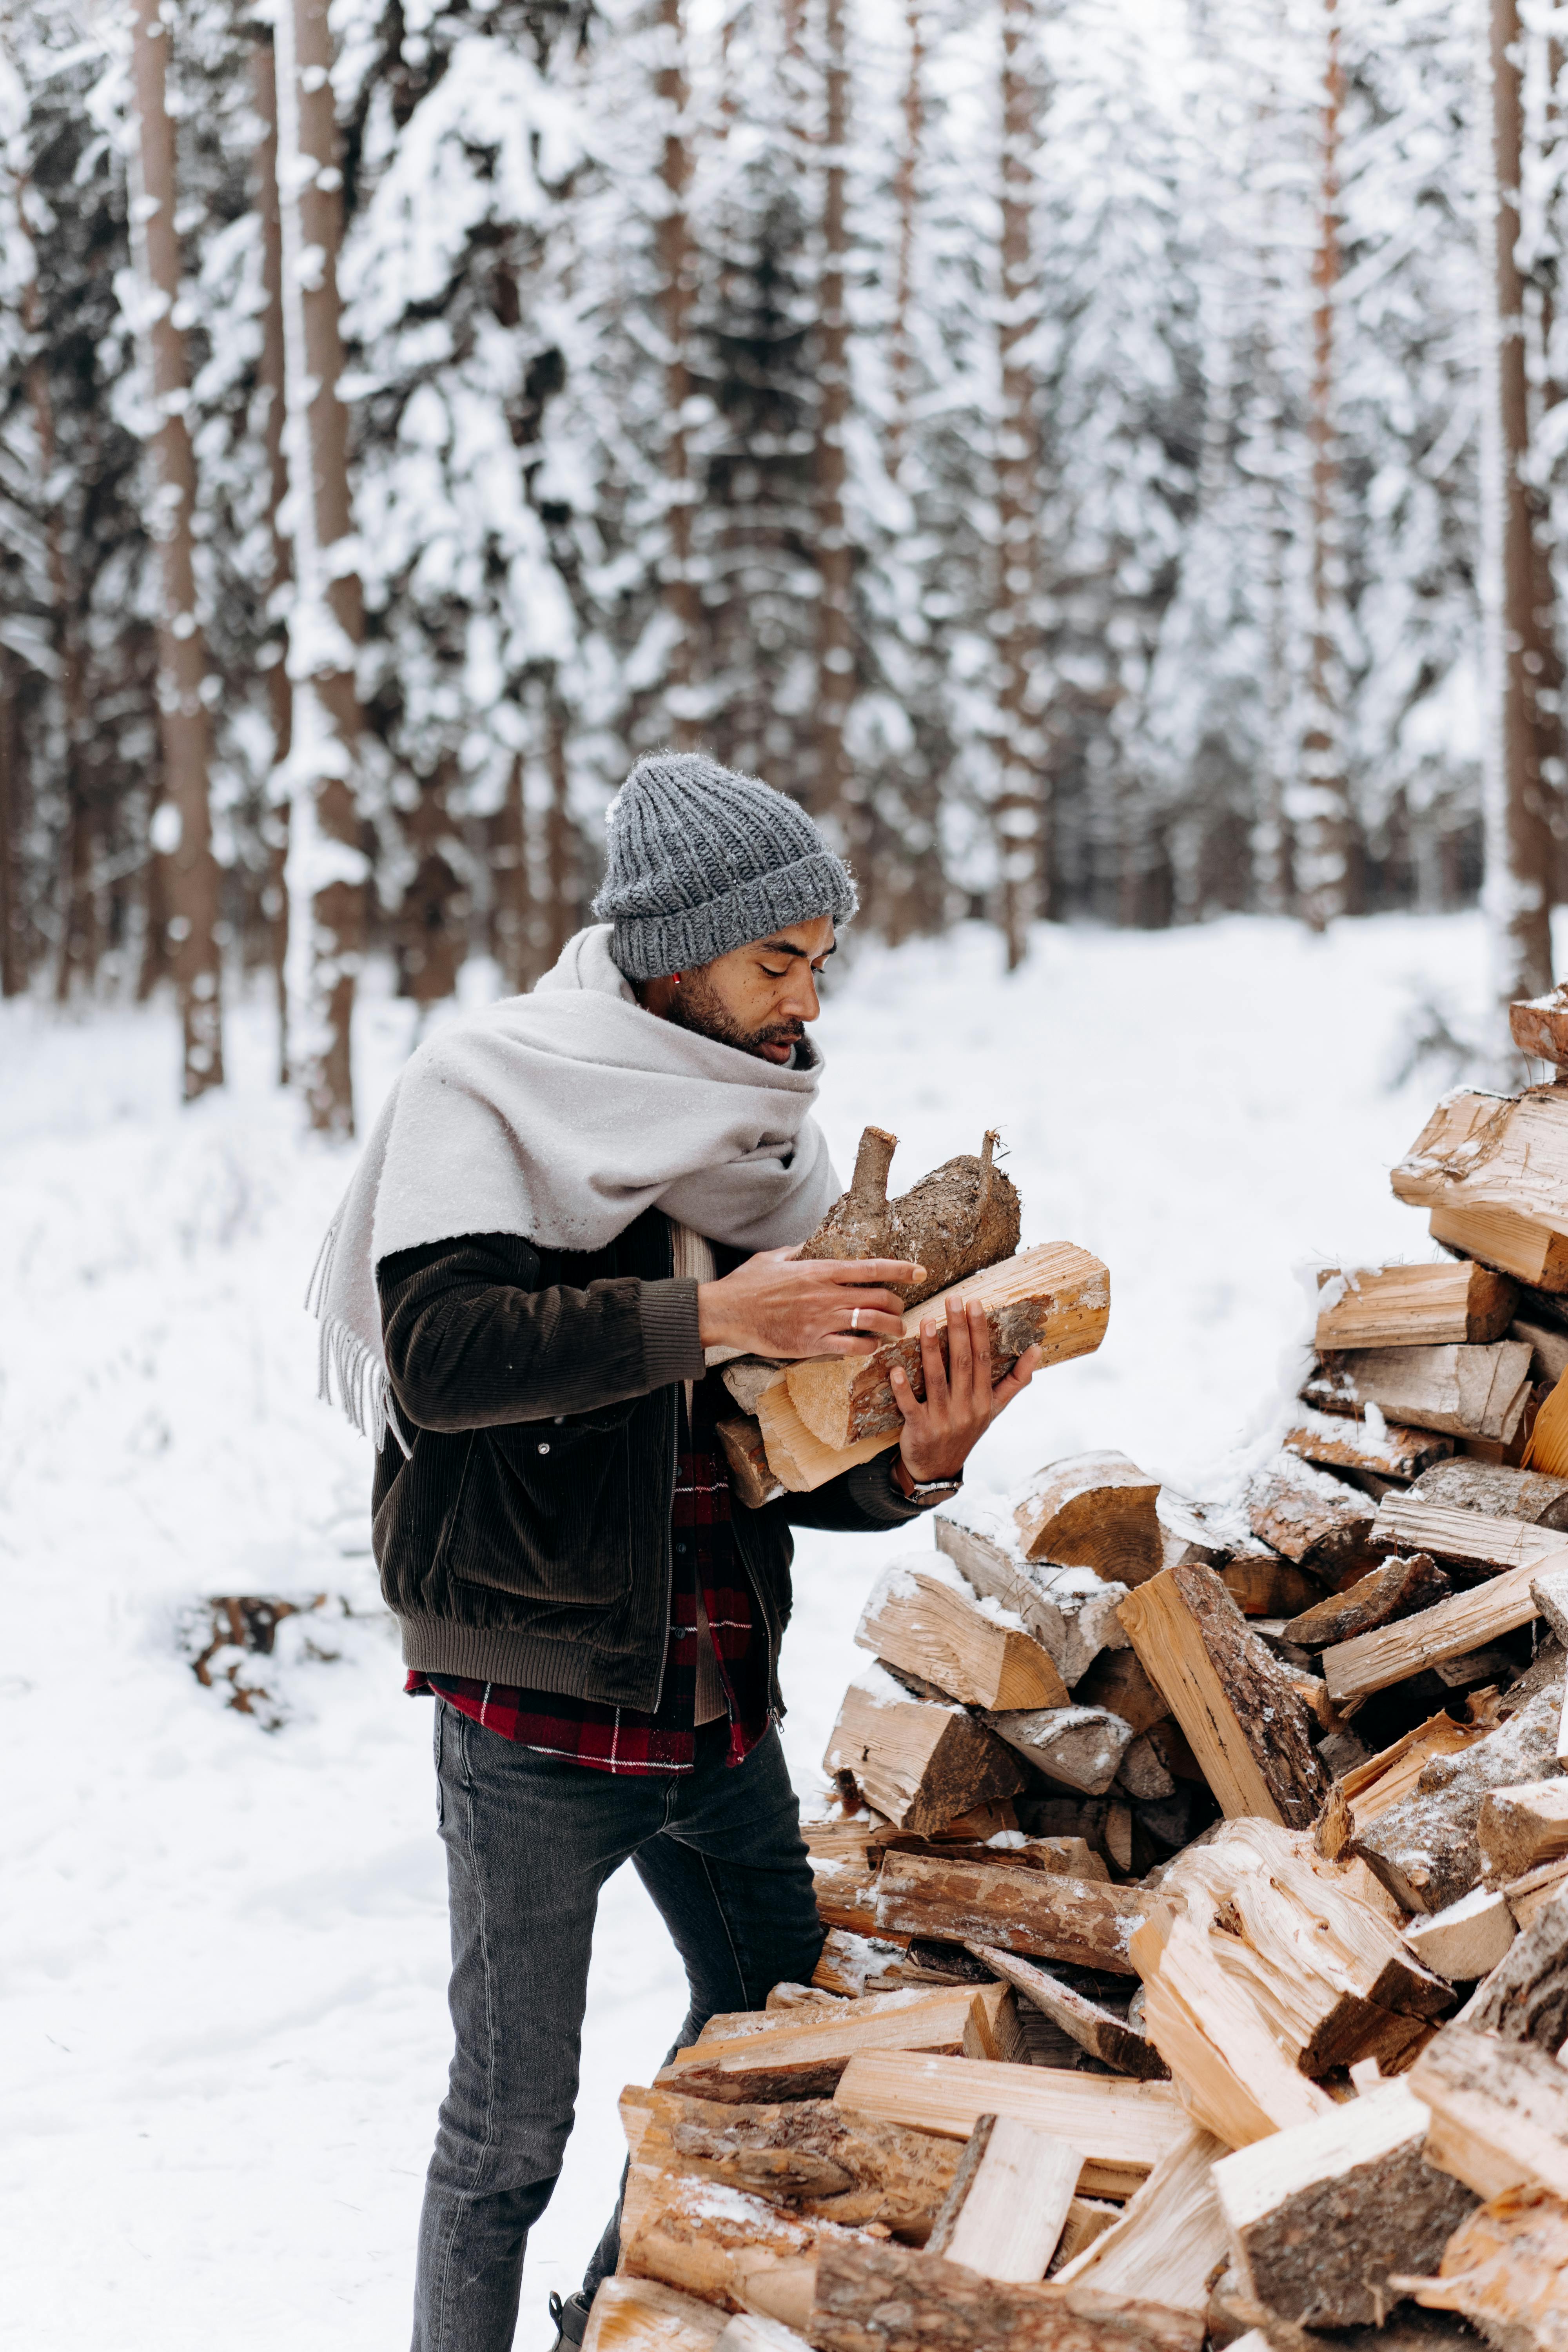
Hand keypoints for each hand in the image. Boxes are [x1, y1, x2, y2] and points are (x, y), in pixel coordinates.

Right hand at [697, 1249, 925, 1359]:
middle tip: (900, 1307)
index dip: (900, 1270)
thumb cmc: (746, 1284)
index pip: (871, 1268)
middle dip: (897, 1304)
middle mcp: (825, 1295)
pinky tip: (870, 1346)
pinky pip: (851, 1348)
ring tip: (896, 1330)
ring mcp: (820, 1322)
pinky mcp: (811, 1344)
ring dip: (891, 1328)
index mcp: (819, 1270)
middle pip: (879, 1298)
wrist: (724, 1313)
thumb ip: (799, 1251)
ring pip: (872, 1324)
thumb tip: (812, 1245)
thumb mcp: (774, 1257)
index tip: (920, 1271)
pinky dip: (867, 1347)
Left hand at [889, 1294, 1042, 1485]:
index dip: (979, 1330)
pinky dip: (902, 1388)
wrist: (939, 1470)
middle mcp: (966, 1408)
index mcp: (984, 1399)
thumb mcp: (995, 1408)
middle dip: (958, 1329)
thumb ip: (1016, 1380)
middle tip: (952, 1299)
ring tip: (926, 1322)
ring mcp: (943, 1419)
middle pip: (962, 1362)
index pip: (983, 1358)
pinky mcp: (919, 1429)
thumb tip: (1038, 1349)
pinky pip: (909, 1406)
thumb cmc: (967, 1430)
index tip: (975, 1303)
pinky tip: (896, 1369)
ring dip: (931, 1350)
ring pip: (936, 1379)